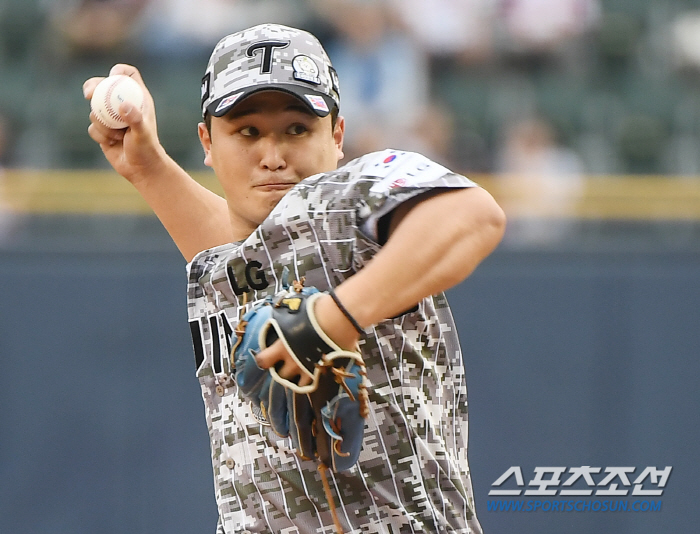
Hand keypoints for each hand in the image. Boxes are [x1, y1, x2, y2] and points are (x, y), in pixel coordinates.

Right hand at [83, 64, 167, 183]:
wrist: (141, 169)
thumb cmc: (147, 150)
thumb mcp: (143, 134)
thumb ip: (136, 120)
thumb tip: (124, 106)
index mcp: (138, 98)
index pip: (128, 74)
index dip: (119, 71)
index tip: (111, 77)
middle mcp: (124, 104)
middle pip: (103, 85)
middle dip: (93, 87)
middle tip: (89, 94)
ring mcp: (112, 117)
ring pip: (95, 110)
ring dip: (102, 123)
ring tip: (118, 135)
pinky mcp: (103, 130)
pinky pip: (92, 128)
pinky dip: (100, 135)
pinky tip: (112, 143)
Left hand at [255, 292, 361, 386]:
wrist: (338, 321)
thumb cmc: (315, 312)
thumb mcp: (294, 312)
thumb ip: (286, 319)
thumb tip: (283, 314)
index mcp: (281, 347)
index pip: (262, 361)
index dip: (263, 359)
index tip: (267, 356)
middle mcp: (292, 362)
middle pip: (281, 375)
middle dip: (283, 370)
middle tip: (289, 361)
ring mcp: (307, 370)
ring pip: (298, 383)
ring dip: (299, 377)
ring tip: (304, 368)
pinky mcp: (323, 374)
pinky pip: (315, 383)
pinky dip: (315, 378)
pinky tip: (318, 371)